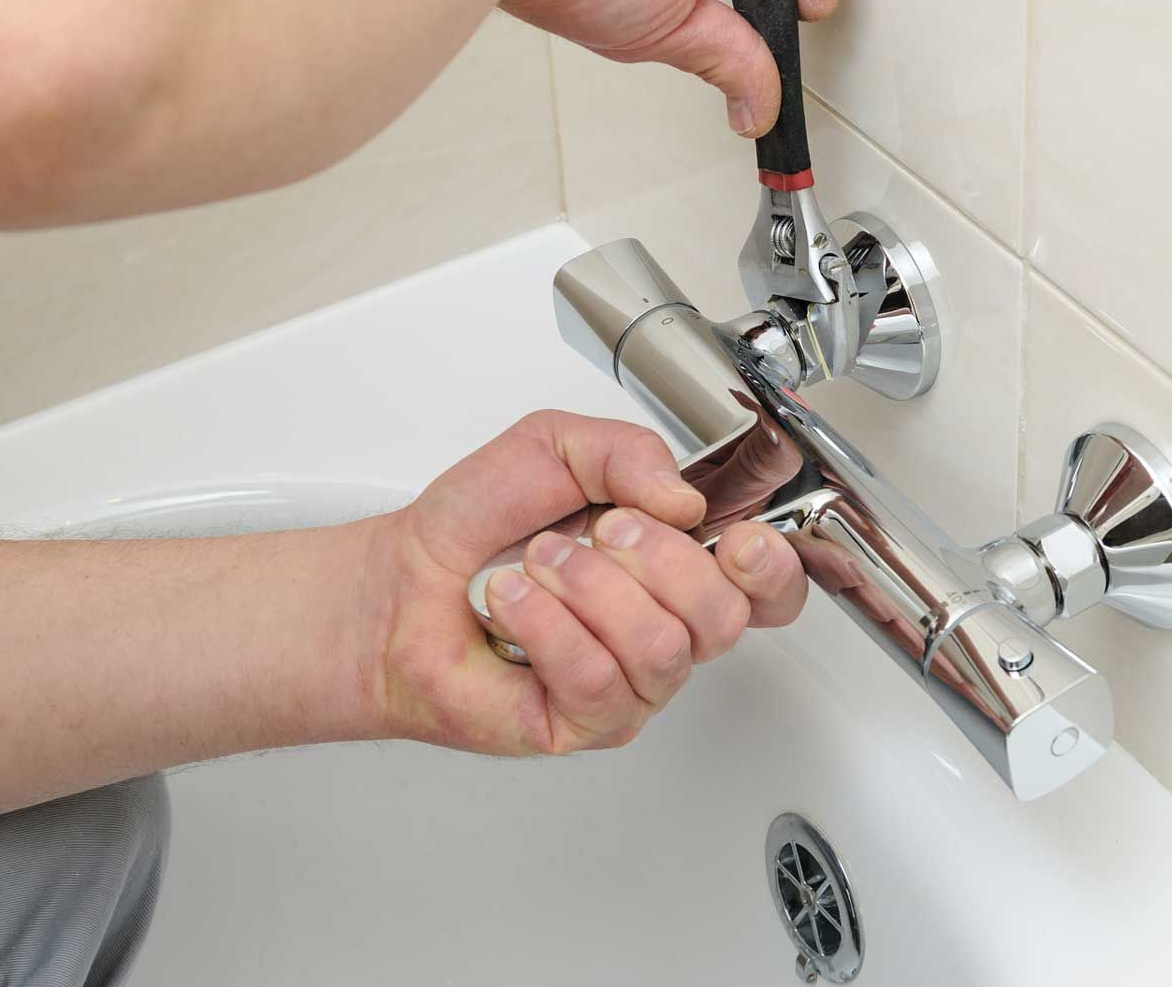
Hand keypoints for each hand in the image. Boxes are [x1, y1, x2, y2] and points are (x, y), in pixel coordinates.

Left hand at [365, 410, 807, 754]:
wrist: (400, 582)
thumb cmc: (477, 525)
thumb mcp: (556, 448)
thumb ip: (628, 452)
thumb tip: (684, 501)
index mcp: (679, 566)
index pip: (770, 589)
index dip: (772, 568)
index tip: (735, 537)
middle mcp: (666, 630)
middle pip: (723, 616)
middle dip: (658, 559)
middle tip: (597, 532)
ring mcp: (629, 685)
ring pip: (661, 648)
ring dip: (589, 588)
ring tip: (538, 564)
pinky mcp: (581, 723)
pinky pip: (596, 679)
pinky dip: (546, 626)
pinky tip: (512, 603)